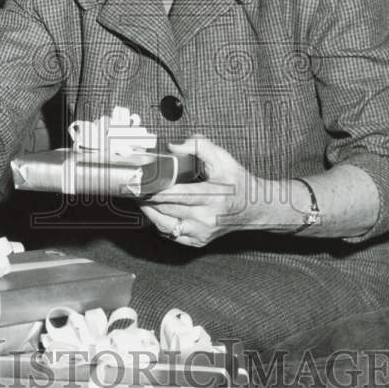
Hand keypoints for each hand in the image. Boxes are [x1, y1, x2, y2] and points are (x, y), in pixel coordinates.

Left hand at [140, 135, 260, 247]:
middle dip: (147, 199)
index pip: (180, 195)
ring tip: (140, 199)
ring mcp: (202, 232)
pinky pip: (171, 235)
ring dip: (149, 212)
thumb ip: (199, 146)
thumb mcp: (223, 159)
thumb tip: (173, 147)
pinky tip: (155, 212)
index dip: (158, 191)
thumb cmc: (238, 183)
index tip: (141, 185)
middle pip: (168, 209)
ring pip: (165, 225)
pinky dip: (160, 223)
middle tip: (134, 188)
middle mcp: (207, 218)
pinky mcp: (198, 241)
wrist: (254, 209)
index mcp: (215, 196)